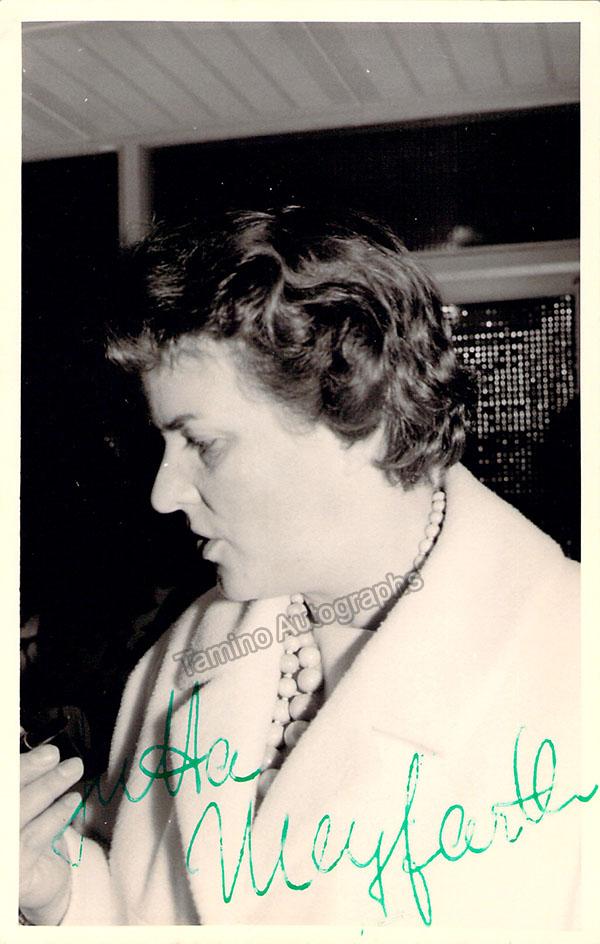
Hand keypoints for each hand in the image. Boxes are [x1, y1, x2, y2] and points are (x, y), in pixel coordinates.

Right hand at [20, 744, 83, 924]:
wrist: (43, 880)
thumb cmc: (29, 829)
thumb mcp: (25, 796)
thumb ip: (22, 773)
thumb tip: (26, 735)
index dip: (13, 761)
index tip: (22, 738)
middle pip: (4, 794)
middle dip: (28, 768)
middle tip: (53, 754)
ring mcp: (0, 852)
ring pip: (20, 811)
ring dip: (49, 785)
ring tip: (73, 769)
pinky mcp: (14, 872)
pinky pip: (36, 836)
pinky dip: (57, 814)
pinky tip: (73, 800)